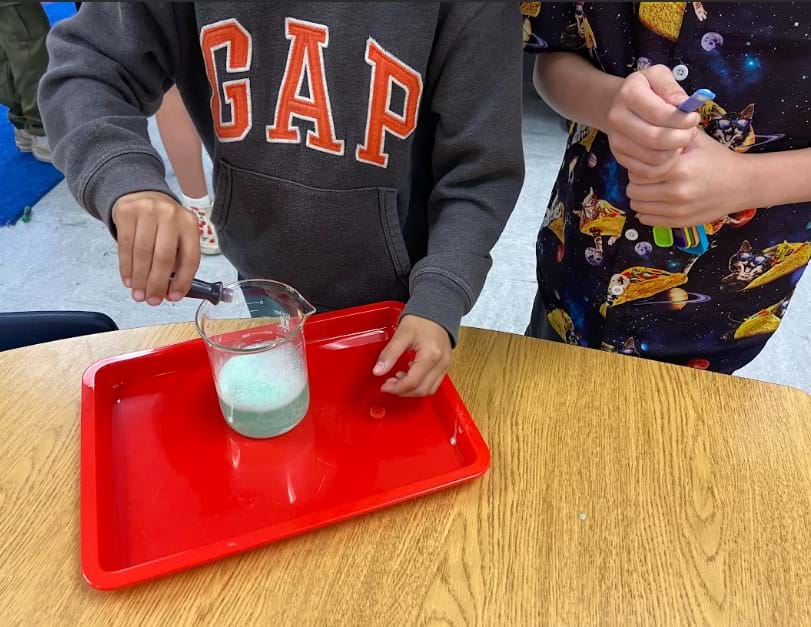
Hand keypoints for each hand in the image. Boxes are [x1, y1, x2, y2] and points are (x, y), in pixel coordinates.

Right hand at [112, 191, 200, 304]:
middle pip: (164, 256)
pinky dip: (126, 267)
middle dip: (157, 283)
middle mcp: (171, 215)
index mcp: (190, 223)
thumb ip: (177, 259)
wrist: (140, 194)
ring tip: (139, 295)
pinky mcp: (126, 212)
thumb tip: (169, 291)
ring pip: (142, 253)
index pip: (190, 257)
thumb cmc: (163, 224)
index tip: (173, 297)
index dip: (183, 281)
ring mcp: (147, 211)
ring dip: (140, 279)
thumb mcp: (177, 235)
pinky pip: (125, 246)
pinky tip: (129, 280)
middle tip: (152, 301)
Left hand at [373, 315, 451, 396]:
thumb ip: (389, 354)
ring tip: (398, 379)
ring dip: (412, 390)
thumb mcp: (401, 334)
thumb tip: (378, 371)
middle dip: (403, 391)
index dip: (396, 388)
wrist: (436, 309)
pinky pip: (434, 383)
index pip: (413, 382)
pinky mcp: (445, 365)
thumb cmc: (421, 319)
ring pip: (429, 390)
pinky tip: (408, 373)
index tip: (384, 386)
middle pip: (422, 390)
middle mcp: (441, 363)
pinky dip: (420, 384)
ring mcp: (446, 365)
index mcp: (431, 355)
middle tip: (389, 384)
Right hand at [605, 65, 699, 179]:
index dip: (681, 120)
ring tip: (681, 142)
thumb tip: (683, 104)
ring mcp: (616, 140)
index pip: (659, 114)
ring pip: (653, 157)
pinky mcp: (619, 157)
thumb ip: (671, 87)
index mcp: (628, 94)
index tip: (694, 118)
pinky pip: (647, 171)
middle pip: (654, 138)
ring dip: (674, 153)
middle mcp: (617, 118)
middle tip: (691, 133)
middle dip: (681, 138)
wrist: (620, 105)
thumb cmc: (646, 90)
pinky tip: (671, 153)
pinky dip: (664, 166)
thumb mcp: (658, 76)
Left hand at [627, 130, 748, 227]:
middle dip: (636, 182)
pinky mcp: (679, 222)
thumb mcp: (697, 140)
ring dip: (640, 198)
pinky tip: (656, 202)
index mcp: (678, 168)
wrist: (742, 184)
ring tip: (651, 189)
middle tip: (647, 177)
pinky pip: (646, 220)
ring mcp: (677, 210)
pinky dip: (646, 211)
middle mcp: (676, 191)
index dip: (637, 166)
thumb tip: (646, 131)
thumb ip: (671, 134)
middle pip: (633, 190)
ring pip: (638, 206)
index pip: (637, 171)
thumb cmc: (717, 158)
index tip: (646, 163)